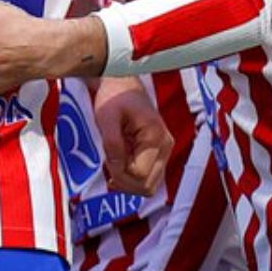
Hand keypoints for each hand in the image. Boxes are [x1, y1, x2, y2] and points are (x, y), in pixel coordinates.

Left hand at [94, 80, 169, 195]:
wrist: (123, 84)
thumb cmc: (116, 96)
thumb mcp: (107, 117)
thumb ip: (112, 144)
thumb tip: (116, 169)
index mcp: (156, 137)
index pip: (139, 174)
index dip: (118, 173)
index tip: (106, 161)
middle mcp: (165, 147)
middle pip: (147, 186)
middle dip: (123, 182)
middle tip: (108, 166)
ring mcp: (163, 151)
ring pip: (147, 186)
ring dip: (127, 182)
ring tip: (112, 165)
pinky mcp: (157, 154)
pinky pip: (146, 178)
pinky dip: (130, 178)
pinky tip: (117, 166)